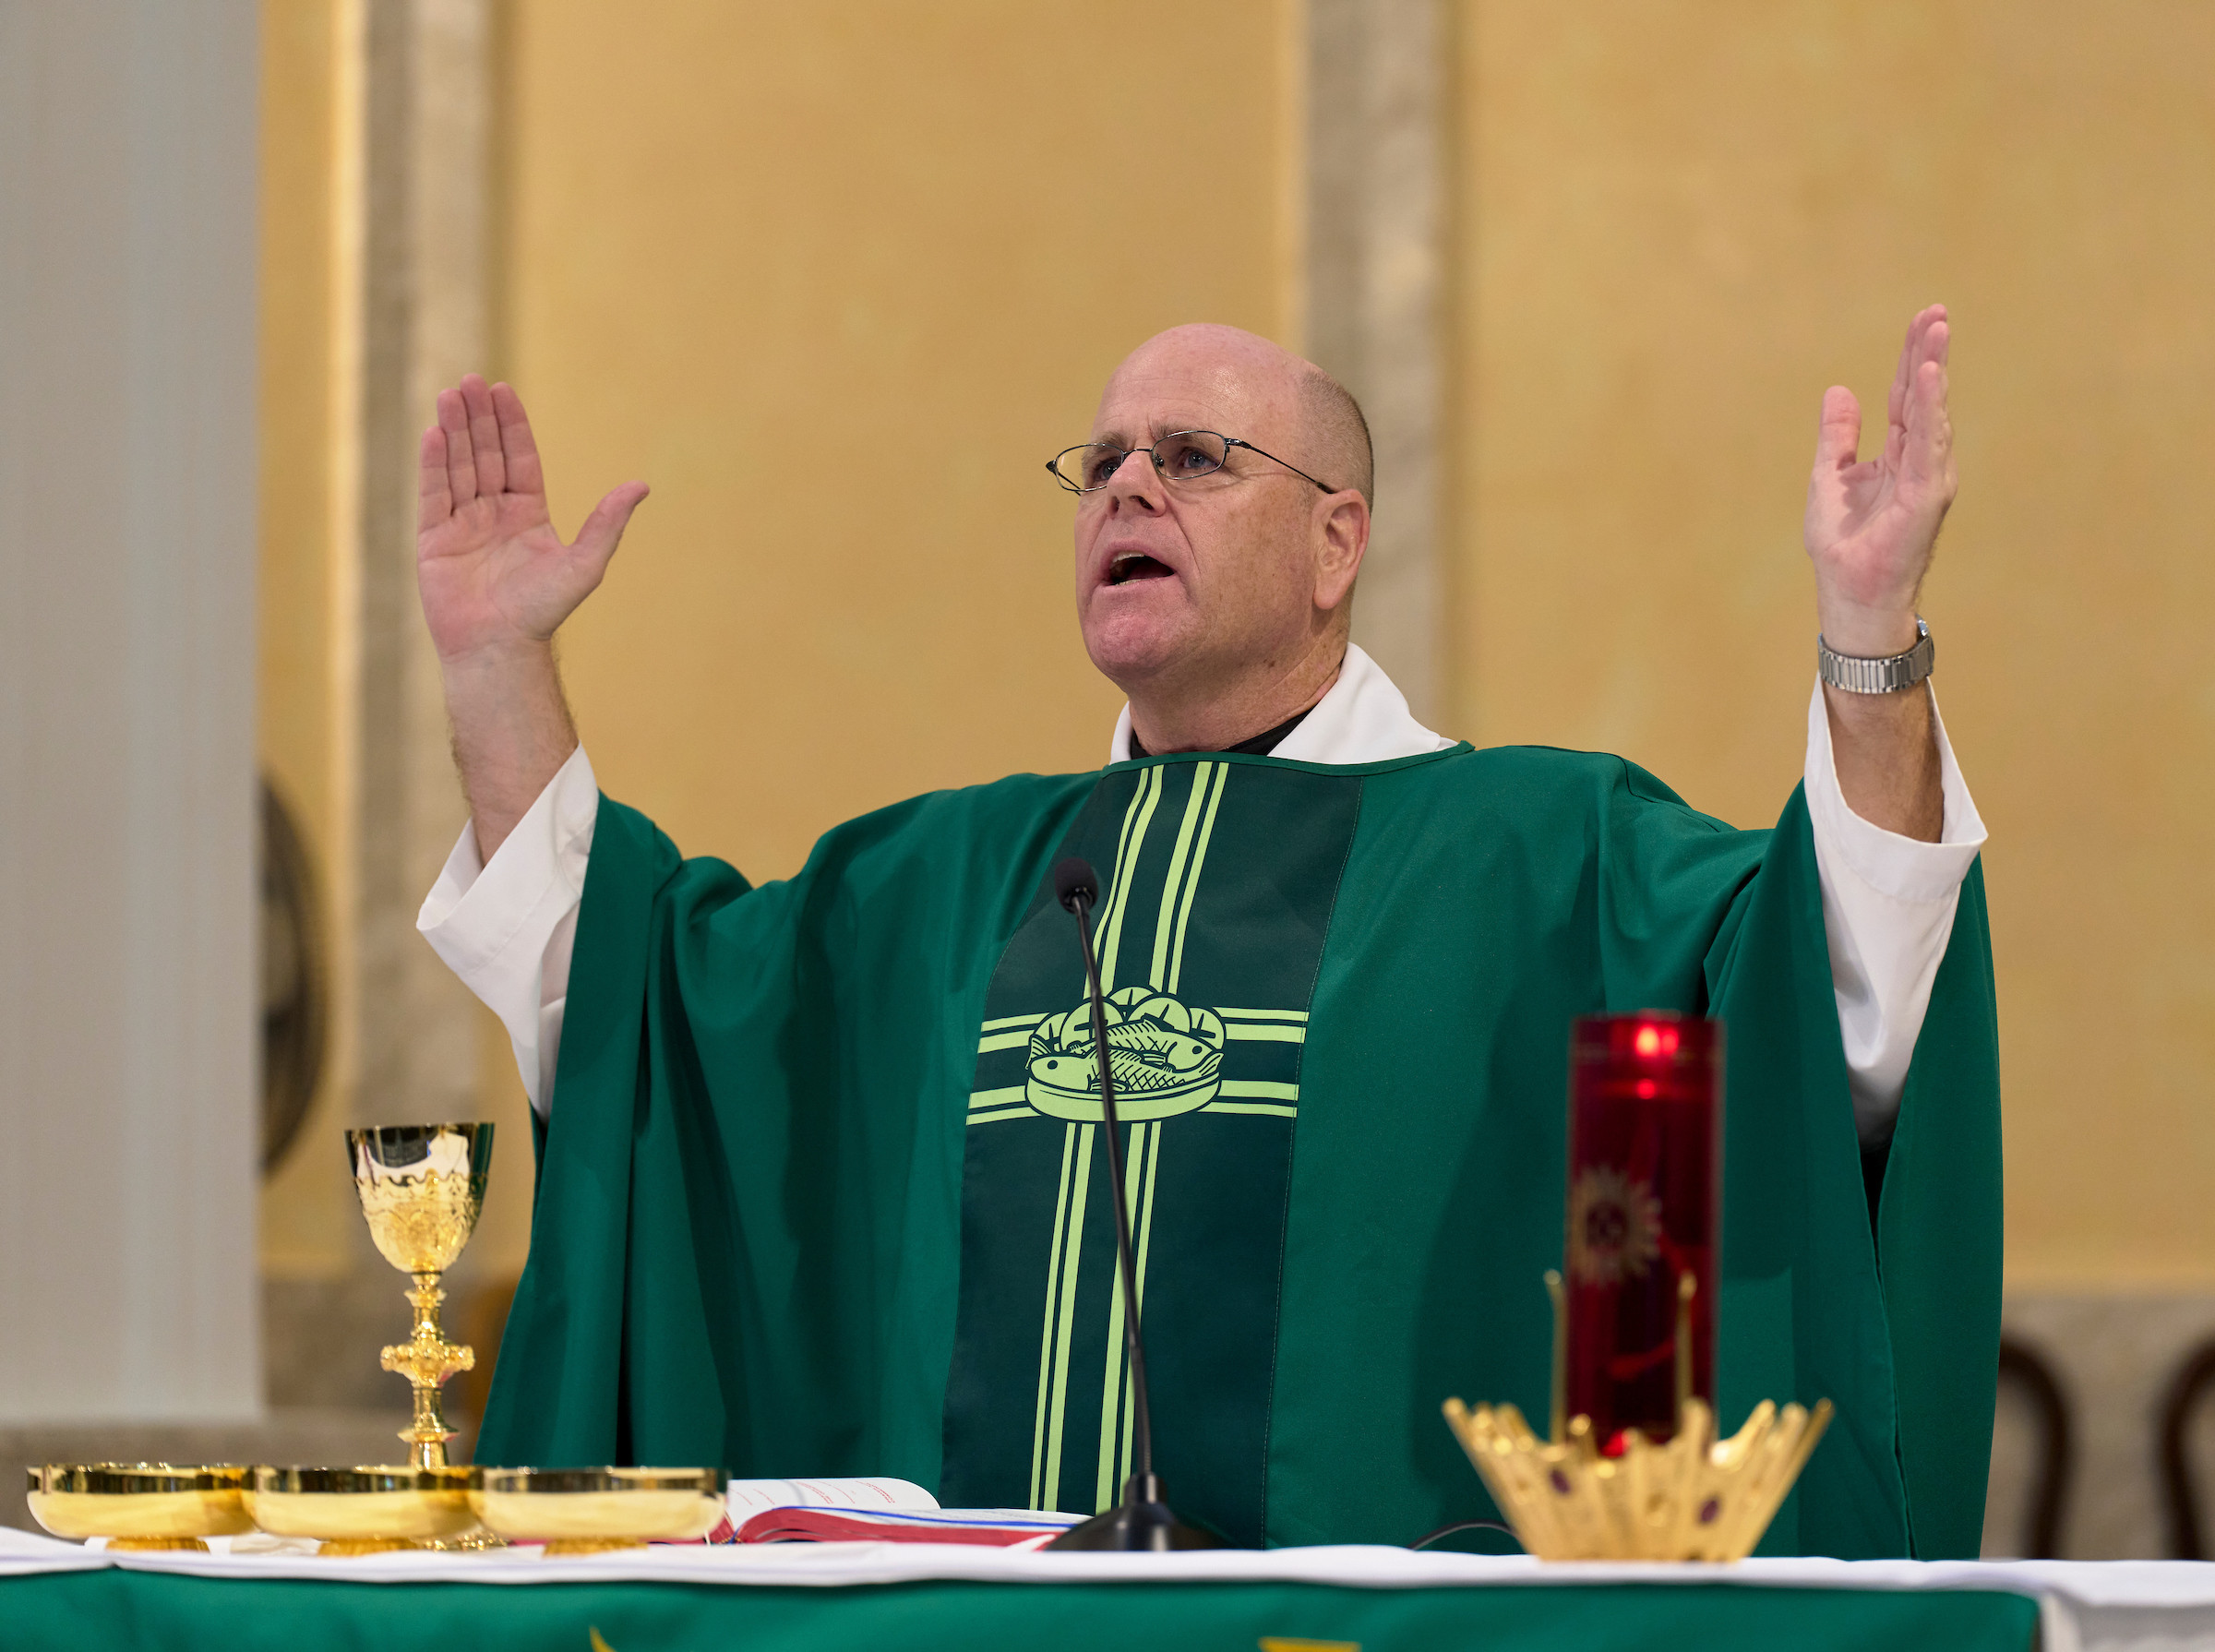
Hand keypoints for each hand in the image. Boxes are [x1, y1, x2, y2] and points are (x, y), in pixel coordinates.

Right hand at [416, 375, 647, 667]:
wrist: (500, 647)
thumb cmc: (543, 611)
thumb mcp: (585, 563)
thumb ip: (608, 523)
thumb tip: (642, 485)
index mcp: (528, 515)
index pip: (519, 458)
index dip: (511, 425)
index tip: (502, 390)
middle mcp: (494, 515)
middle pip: (486, 455)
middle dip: (479, 418)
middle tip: (470, 381)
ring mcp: (462, 525)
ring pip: (458, 467)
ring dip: (454, 431)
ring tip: (449, 394)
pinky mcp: (433, 540)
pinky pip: (433, 494)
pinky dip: (434, 464)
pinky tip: (434, 433)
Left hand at [1804, 305, 1955, 656]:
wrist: (1849, 593)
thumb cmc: (1843, 545)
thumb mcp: (1829, 477)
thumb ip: (1837, 436)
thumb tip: (1838, 390)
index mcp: (1898, 455)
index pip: (1907, 397)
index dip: (1913, 358)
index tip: (1924, 320)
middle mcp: (1920, 461)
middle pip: (1924, 397)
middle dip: (1929, 353)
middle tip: (1936, 311)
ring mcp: (1927, 477)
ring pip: (1932, 414)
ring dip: (1933, 372)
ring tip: (1935, 332)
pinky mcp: (1926, 495)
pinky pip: (1928, 443)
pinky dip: (1929, 410)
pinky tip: (1929, 378)